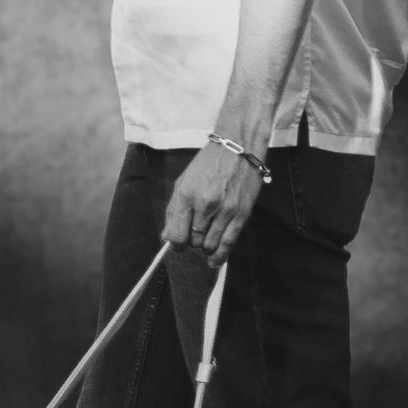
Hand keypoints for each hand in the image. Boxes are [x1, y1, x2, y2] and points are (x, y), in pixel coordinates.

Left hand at [164, 141, 263, 266]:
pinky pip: (228, 243)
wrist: (238, 146)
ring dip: (205, 246)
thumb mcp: (184, 181)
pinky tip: (214, 260)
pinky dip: (219, 256)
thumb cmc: (208, 163)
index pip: (176, 234)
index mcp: (186, 194)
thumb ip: (173, 210)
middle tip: (196, 231)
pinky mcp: (241, 214)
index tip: (178, 241)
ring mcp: (224, 210)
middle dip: (192, 241)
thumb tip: (166, 237)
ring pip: (209, 245)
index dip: (175, 243)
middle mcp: (205, 204)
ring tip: (207, 236)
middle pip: (193, 241)